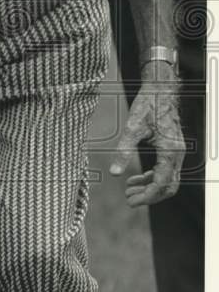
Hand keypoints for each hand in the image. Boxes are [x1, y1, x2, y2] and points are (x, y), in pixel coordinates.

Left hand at [109, 71, 184, 207]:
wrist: (160, 90)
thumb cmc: (148, 105)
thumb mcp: (132, 128)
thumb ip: (123, 151)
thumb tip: (114, 172)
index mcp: (170, 151)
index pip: (162, 183)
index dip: (147, 196)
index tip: (131, 201)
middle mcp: (177, 154)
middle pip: (168, 186)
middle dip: (149, 196)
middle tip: (129, 199)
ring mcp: (176, 152)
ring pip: (168, 180)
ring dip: (150, 188)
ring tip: (129, 190)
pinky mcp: (172, 149)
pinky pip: (166, 171)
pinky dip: (152, 178)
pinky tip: (136, 179)